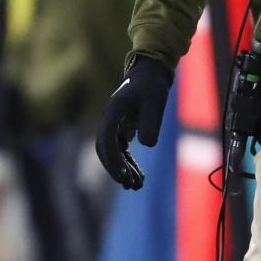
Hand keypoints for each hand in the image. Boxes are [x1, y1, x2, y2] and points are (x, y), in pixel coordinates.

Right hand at [95, 55, 172, 189]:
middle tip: (129, 184)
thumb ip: (150, 121)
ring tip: (136, 186)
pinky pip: (122, 151)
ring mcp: (115, 125)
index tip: (123, 172)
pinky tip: (138, 177)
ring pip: (113, 153)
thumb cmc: (152, 85)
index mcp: (113, 110)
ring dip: (123, 169)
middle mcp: (110, 119)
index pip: (106, 138)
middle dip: (115, 168)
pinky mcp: (123, 130)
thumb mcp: (155, 100)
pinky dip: (129, 164)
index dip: (112, 157)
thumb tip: (145, 144)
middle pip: (105, 149)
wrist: (150, 74)